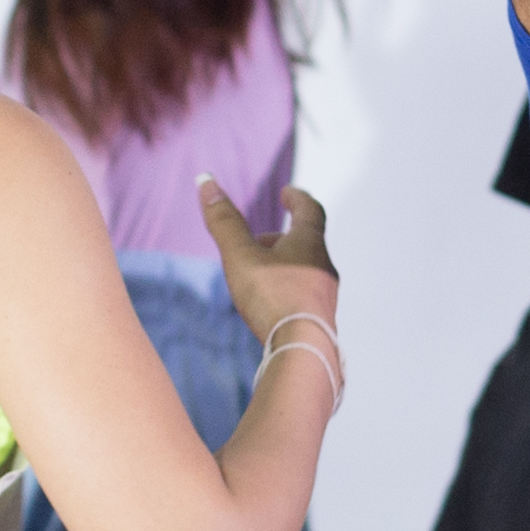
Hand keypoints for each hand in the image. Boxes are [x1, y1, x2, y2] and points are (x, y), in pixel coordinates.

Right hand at [197, 174, 339, 369]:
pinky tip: (269, 305)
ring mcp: (324, 295)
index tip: (287, 193)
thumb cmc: (273, 298)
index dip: (297, 199)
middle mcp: (323, 266)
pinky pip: (302, 295)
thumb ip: (224, 221)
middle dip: (283, 237)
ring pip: (304, 270)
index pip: (310, 210)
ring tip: (257, 274)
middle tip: (260, 239)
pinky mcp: (320, 320)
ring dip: (283, 265)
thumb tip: (205, 181)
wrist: (303, 350)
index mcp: (310, 243)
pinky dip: (286, 290)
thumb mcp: (241, 255)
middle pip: (306, 242)